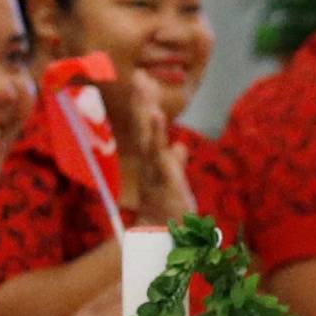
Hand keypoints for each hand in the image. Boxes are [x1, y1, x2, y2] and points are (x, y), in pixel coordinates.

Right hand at [119, 73, 195, 227]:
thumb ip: (175, 162)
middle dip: (140, 103)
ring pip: (149, 141)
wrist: (164, 239)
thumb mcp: (173, 181)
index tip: (140, 80)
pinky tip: (157, 121)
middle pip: (143, 129)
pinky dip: (159, 140)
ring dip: (147, 117)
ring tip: (145, 95)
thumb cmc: (168, 210)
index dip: (143, 105)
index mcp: (153, 161)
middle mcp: (150, 163)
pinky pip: (161, 158)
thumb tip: (179, 146)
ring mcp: (155, 172)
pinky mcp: (165, 181)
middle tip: (137, 77)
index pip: (147, 128)